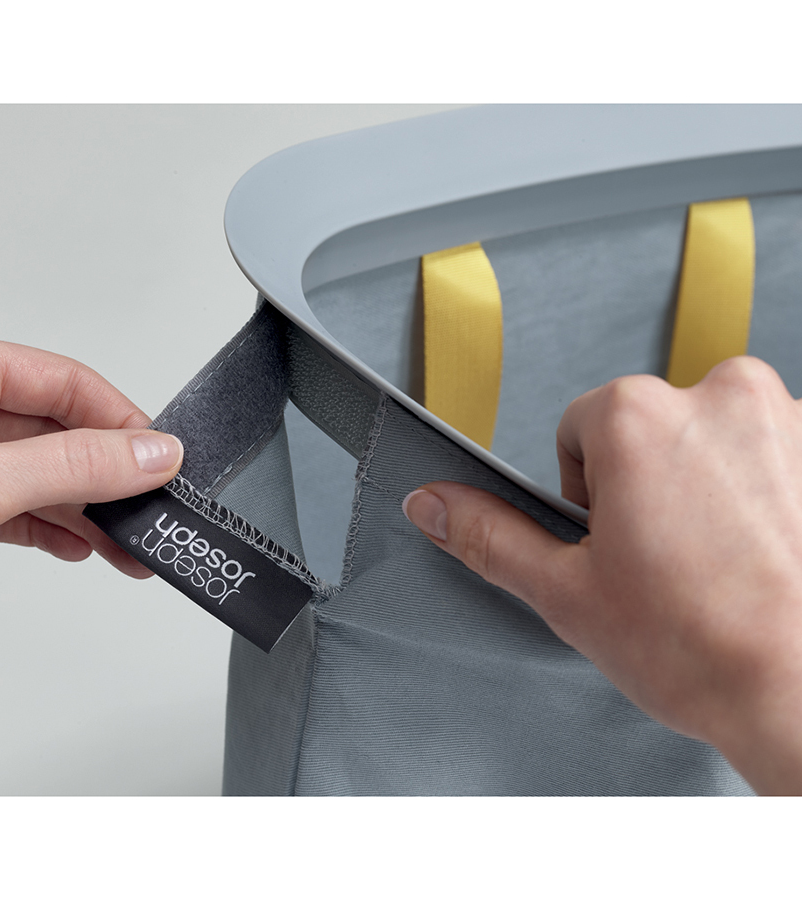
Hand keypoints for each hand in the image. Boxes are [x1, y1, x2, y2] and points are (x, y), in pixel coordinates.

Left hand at [0, 325, 183, 582]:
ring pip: (29, 472)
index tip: (159, 460)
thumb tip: (149, 453)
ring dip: (80, 510)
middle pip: (51, 430)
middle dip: (103, 477)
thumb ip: (68, 467)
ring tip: (123, 542)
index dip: (119, 421)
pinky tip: (76, 543)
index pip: (60, 381)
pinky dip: (41, 524)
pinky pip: (1, 503)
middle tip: (147, 509)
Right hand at [403, 356, 801, 794]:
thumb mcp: (566, 591)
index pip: (580, 431)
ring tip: (722, 564)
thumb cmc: (705, 649)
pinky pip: (778, 456)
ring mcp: (789, 418)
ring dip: (711, 488)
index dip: (589, 496)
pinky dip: (770, 496)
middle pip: (651, 430)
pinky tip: (769, 554)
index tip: (619, 542)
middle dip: (650, 486)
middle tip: (669, 561)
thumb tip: (431, 504)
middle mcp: (720, 394)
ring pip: (715, 442)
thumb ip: (488, 534)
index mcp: (638, 416)